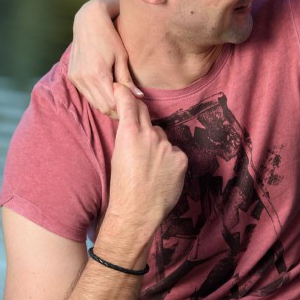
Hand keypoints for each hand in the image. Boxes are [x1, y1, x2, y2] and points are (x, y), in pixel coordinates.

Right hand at [69, 0, 140, 117]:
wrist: (88, 22)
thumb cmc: (110, 37)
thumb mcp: (122, 58)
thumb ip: (127, 80)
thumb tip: (139, 97)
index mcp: (97, 74)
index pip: (112, 103)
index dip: (124, 107)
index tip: (135, 105)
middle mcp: (83, 78)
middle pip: (102, 106)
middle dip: (117, 109)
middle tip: (130, 105)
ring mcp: (75, 78)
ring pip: (94, 103)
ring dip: (107, 105)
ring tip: (121, 99)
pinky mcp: (72, 76)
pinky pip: (87, 94)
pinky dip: (98, 97)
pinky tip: (109, 92)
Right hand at [103, 84, 186, 249]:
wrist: (136, 211)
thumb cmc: (122, 187)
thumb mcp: (118, 155)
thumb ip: (128, 137)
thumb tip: (135, 126)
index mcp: (129, 133)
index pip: (130, 104)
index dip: (126, 94)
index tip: (122, 88)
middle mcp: (150, 135)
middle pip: (148, 116)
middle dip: (142, 120)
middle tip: (138, 137)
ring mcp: (168, 146)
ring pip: (162, 138)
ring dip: (157, 146)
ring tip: (149, 168)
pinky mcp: (181, 158)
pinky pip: (175, 152)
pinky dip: (170, 160)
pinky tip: (162, 174)